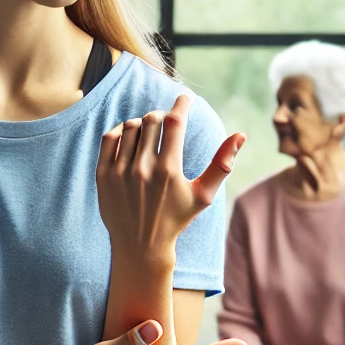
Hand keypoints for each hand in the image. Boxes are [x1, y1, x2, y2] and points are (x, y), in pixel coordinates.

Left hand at [96, 93, 244, 261]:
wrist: (141, 246)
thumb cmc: (177, 219)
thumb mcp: (203, 195)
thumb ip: (222, 164)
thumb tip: (241, 135)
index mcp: (169, 171)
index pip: (174, 122)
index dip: (182, 104)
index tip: (185, 98)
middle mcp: (142, 169)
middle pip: (152, 120)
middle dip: (163, 116)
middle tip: (168, 123)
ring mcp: (120, 172)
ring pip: (131, 126)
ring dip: (143, 123)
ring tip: (150, 134)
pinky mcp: (103, 175)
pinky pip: (110, 138)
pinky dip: (121, 131)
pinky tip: (131, 138)